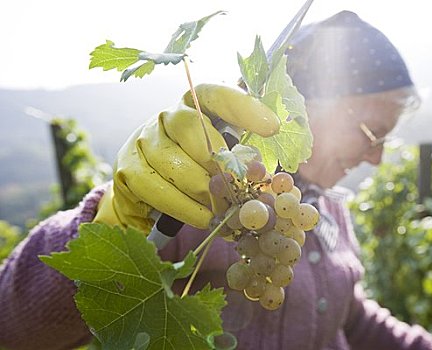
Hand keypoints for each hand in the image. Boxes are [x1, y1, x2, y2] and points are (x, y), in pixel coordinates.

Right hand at [94, 84, 279, 231]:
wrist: (153, 189)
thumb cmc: (199, 169)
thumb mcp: (225, 157)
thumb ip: (242, 159)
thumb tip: (264, 174)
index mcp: (196, 105)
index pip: (217, 95)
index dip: (243, 108)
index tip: (272, 127)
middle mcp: (167, 115)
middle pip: (191, 127)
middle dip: (218, 162)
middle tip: (237, 188)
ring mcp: (144, 140)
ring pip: (175, 163)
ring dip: (204, 192)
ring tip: (223, 210)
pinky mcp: (128, 168)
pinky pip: (158, 189)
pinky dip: (186, 208)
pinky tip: (203, 217)